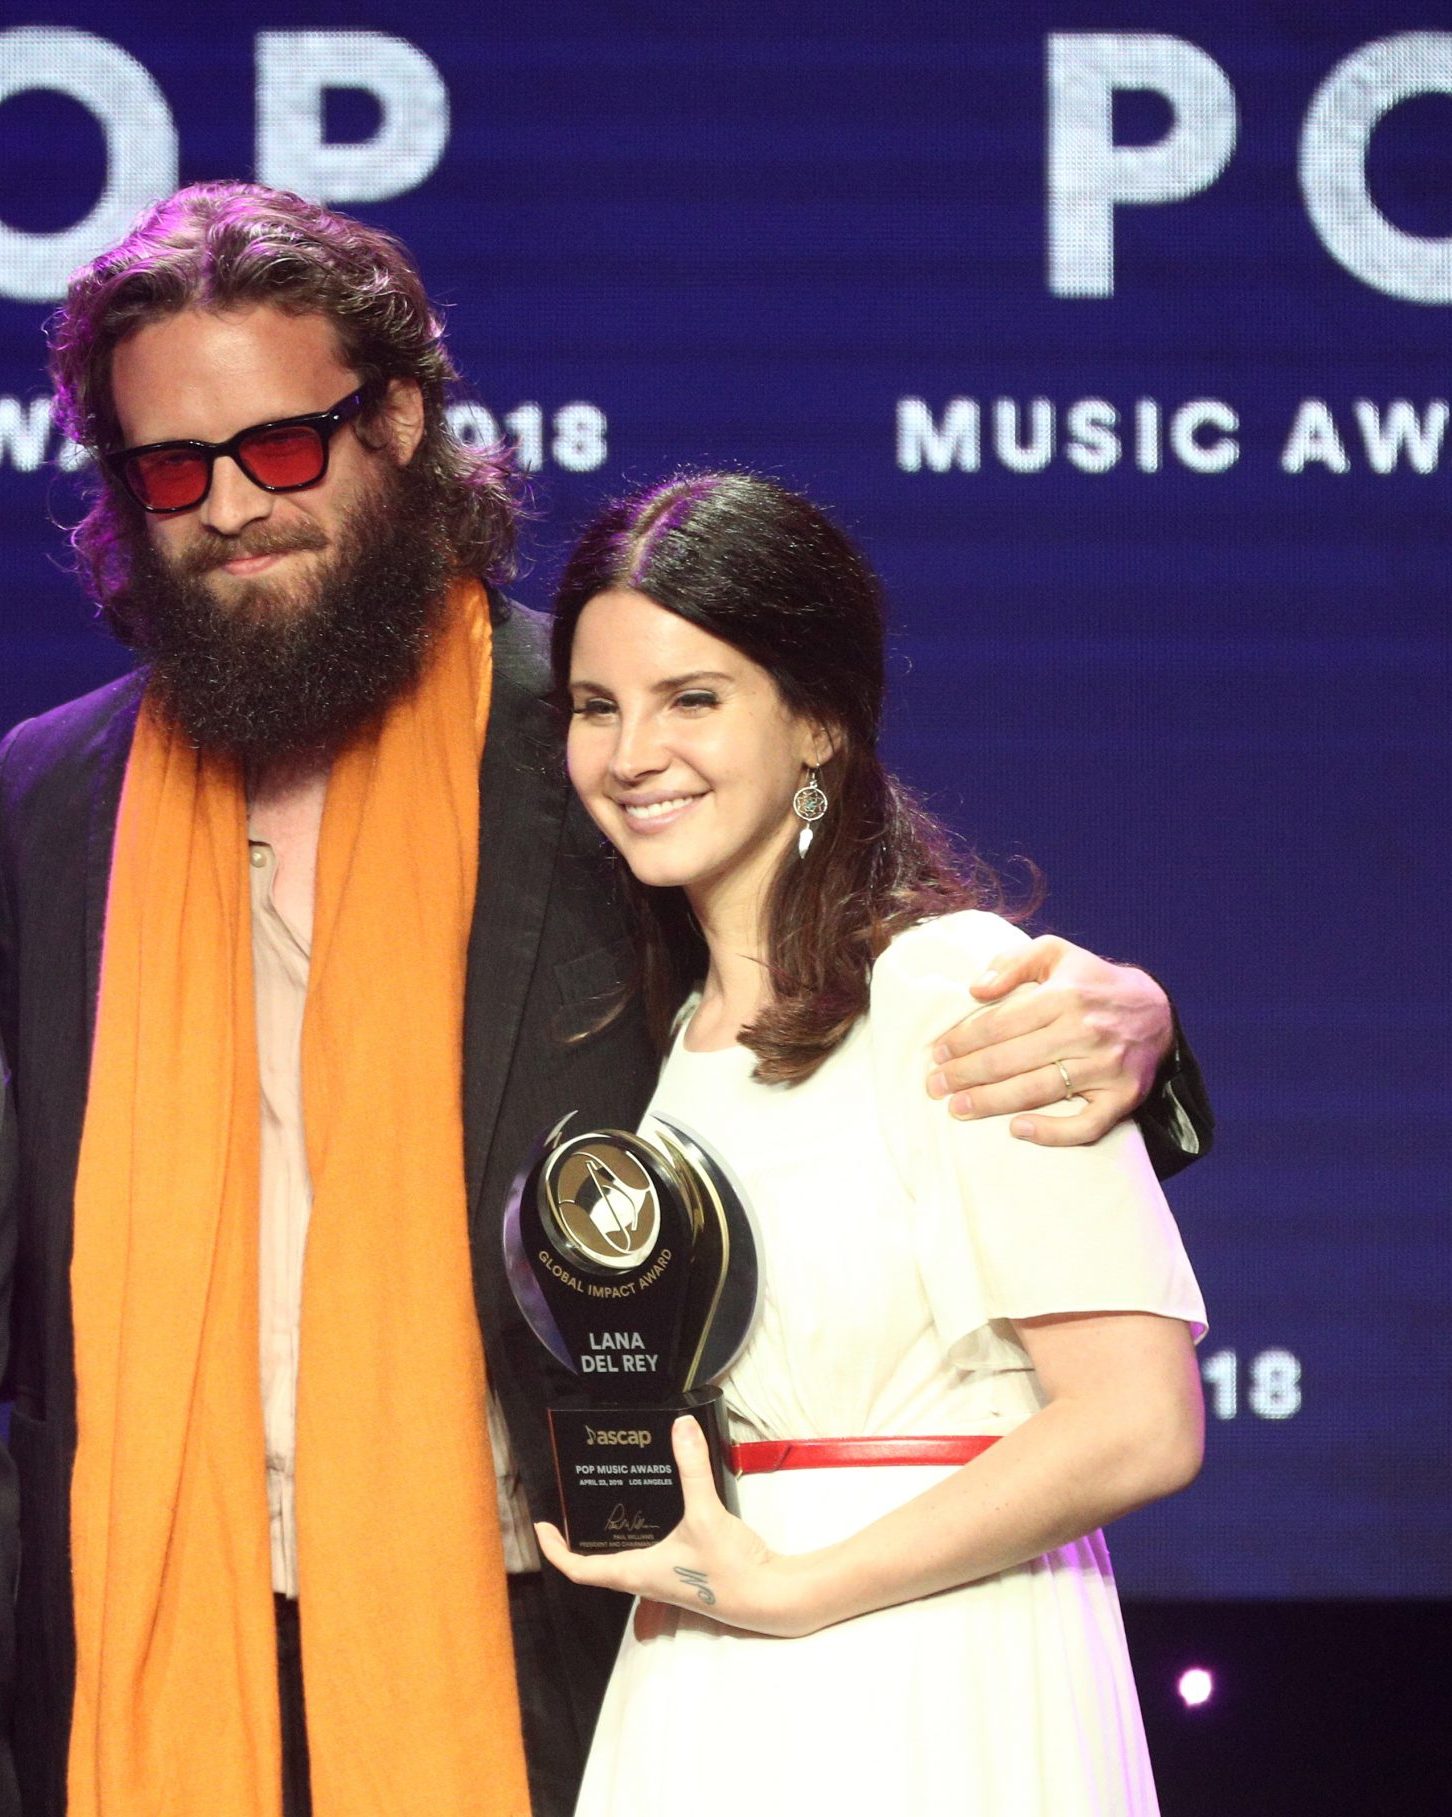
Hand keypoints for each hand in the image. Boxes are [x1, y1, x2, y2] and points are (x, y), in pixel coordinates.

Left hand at [534, 1417, 816, 1637]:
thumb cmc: (728, 1568)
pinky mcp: (685, 1574)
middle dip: (580, 1542)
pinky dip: (640, 1538)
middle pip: (598, 1567)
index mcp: (635, 1573)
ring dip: (610, 1541)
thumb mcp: (705, 1514)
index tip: (542, 1527)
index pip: (580, 1570)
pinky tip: (657, 1514)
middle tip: (571, 1510)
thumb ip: (692, 1468)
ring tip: (607, 1507)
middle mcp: (645, 1581)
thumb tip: (681, 1426)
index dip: (556, 1550)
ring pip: (624, 1563)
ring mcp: (665, 1581)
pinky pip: (649, 1558)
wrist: (768, 1597)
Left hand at [926, 935, 1172, 1144]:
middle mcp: (1085, 1031)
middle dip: (966, 1074)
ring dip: (992, 1102)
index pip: (1001, 1023)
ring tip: (957, 1108)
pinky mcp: (1123, 1097)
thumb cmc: (1091, 982)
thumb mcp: (1055, 953)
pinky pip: (1086, 1125)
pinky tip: (1017, 1130)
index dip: (963, 1040)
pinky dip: (1051, 1133)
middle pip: (1012, 1059)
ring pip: (1039, 1090)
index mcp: (1065, 995)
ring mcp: (1105, 1067)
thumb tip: (975, 989)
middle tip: (934, 1086)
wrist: (1156, 1010)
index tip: (936, 1053)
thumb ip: (1012, 962)